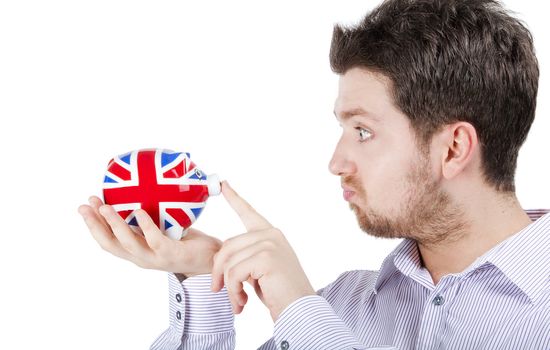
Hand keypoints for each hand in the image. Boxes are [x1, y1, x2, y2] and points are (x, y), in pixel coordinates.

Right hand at [77, 196, 221, 276]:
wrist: (211, 258)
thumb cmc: (185, 241)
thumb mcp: (161, 229)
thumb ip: (148, 219)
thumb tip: (139, 191)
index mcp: (136, 252)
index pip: (108, 240)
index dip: (93, 226)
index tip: (84, 207)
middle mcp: (141, 258)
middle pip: (110, 244)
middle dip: (95, 225)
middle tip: (85, 206)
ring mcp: (155, 258)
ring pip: (128, 243)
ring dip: (114, 225)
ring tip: (105, 207)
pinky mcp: (171, 255)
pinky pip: (155, 240)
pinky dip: (145, 226)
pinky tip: (139, 211)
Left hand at [211, 182, 314, 321]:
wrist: (300, 309)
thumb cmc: (280, 294)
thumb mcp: (259, 270)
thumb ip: (245, 256)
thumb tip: (220, 260)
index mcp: (270, 234)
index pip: (248, 212)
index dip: (233, 198)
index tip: (222, 184)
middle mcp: (271, 234)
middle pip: (227, 246)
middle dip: (218, 271)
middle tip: (218, 290)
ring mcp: (269, 243)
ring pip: (229, 262)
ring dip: (228, 286)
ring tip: (238, 301)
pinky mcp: (266, 257)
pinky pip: (234, 273)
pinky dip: (234, 291)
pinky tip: (244, 301)